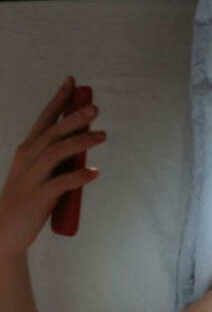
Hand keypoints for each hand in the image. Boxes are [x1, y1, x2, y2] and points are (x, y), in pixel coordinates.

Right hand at [0, 77, 105, 255]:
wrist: (6, 228)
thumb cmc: (28, 196)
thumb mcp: (41, 169)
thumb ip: (59, 155)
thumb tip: (83, 141)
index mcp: (29, 148)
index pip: (45, 118)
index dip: (59, 99)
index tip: (74, 82)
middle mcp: (29, 158)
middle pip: (53, 132)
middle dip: (74, 118)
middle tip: (96, 108)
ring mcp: (33, 177)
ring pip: (57, 153)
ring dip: (80, 142)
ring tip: (102, 135)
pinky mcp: (40, 197)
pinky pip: (61, 183)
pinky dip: (78, 176)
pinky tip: (94, 173)